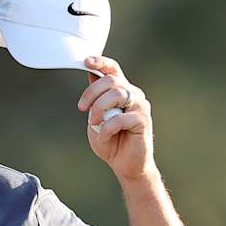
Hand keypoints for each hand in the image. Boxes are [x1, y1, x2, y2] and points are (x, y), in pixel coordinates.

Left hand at [77, 56, 155, 180]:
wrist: (125, 165)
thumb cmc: (111, 141)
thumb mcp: (96, 117)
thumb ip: (95, 98)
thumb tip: (90, 74)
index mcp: (121, 91)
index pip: (113, 69)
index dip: (101, 62)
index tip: (86, 61)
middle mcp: (133, 94)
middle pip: (111, 80)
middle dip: (91, 93)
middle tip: (82, 108)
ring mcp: (140, 106)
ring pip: (117, 94)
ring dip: (99, 108)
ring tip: (94, 123)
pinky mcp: (143, 121)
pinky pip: (121, 117)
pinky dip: (107, 127)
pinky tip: (105, 135)